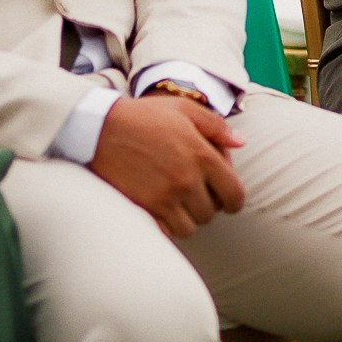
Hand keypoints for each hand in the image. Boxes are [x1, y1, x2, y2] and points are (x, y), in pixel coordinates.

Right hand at [89, 93, 246, 238]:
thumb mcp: (185, 110)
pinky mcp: (143, 208)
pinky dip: (168, 226)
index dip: (234, 200)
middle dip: (207, 206)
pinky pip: (166, 232)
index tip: (227, 199)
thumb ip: (216, 127)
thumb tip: (241, 143)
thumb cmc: (145, 116)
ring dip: (188, 218)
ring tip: (179, 203)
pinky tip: (163, 210)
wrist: (101, 128)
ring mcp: (164, 197)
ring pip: (190, 227)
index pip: (234, 194)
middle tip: (196, 194)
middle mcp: (186, 180)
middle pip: (211, 213)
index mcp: (202, 155)